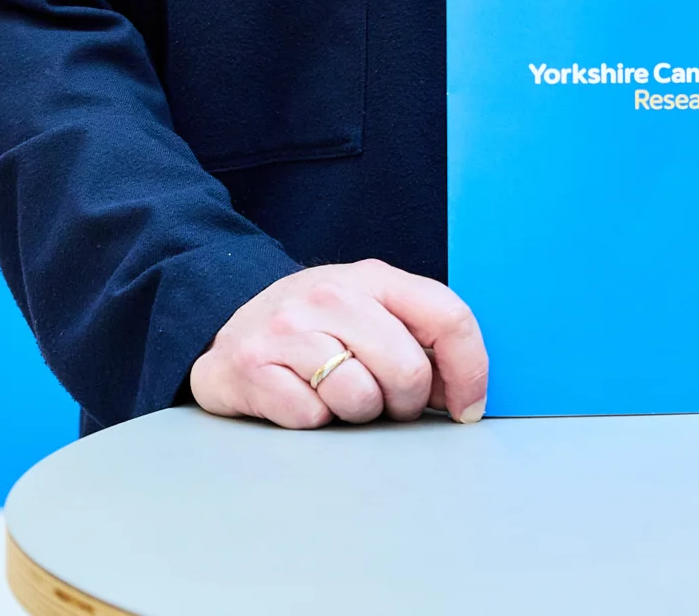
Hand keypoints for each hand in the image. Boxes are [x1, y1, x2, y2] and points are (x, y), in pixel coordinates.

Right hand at [190, 260, 489, 429]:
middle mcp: (331, 295)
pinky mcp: (252, 365)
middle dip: (405, 403)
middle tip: (383, 400)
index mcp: (373, 278)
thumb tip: (465, 394)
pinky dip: (312, 419)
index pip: (448, 316)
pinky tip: (299, 396)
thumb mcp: (370, 313)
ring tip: (334, 393)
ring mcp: (288, 328)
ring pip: (361, 399)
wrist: (229, 330)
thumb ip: (419, 340)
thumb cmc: (315, 328)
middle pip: (408, 370)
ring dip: (355, 412)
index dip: (470, 370)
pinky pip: (312, 418)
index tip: (467, 407)